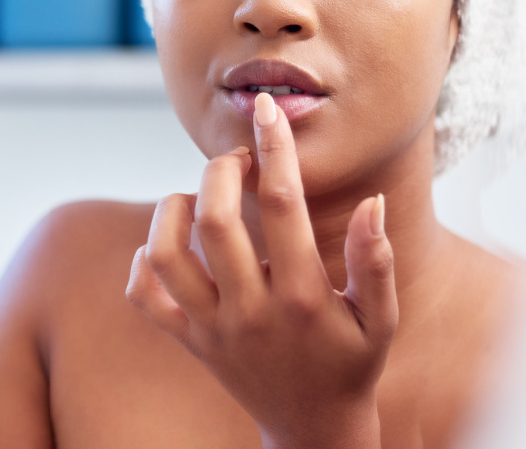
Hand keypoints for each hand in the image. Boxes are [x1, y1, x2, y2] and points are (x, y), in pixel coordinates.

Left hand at [126, 92, 397, 448]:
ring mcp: (212, 328)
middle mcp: (250, 310)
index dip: (274, 146)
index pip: (281, 203)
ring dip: (173, 208)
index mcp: (302, 296)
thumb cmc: (352, 363)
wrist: (313, 430)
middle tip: (240, 160)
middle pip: (213, 218)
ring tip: (200, 197)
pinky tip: (172, 244)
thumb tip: (373, 201)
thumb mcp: (381, 318)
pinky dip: (144, 260)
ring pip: (164, 254)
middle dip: (221, 169)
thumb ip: (377, 260)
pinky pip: (144, 296)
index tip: (267, 108)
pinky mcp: (189, 342)